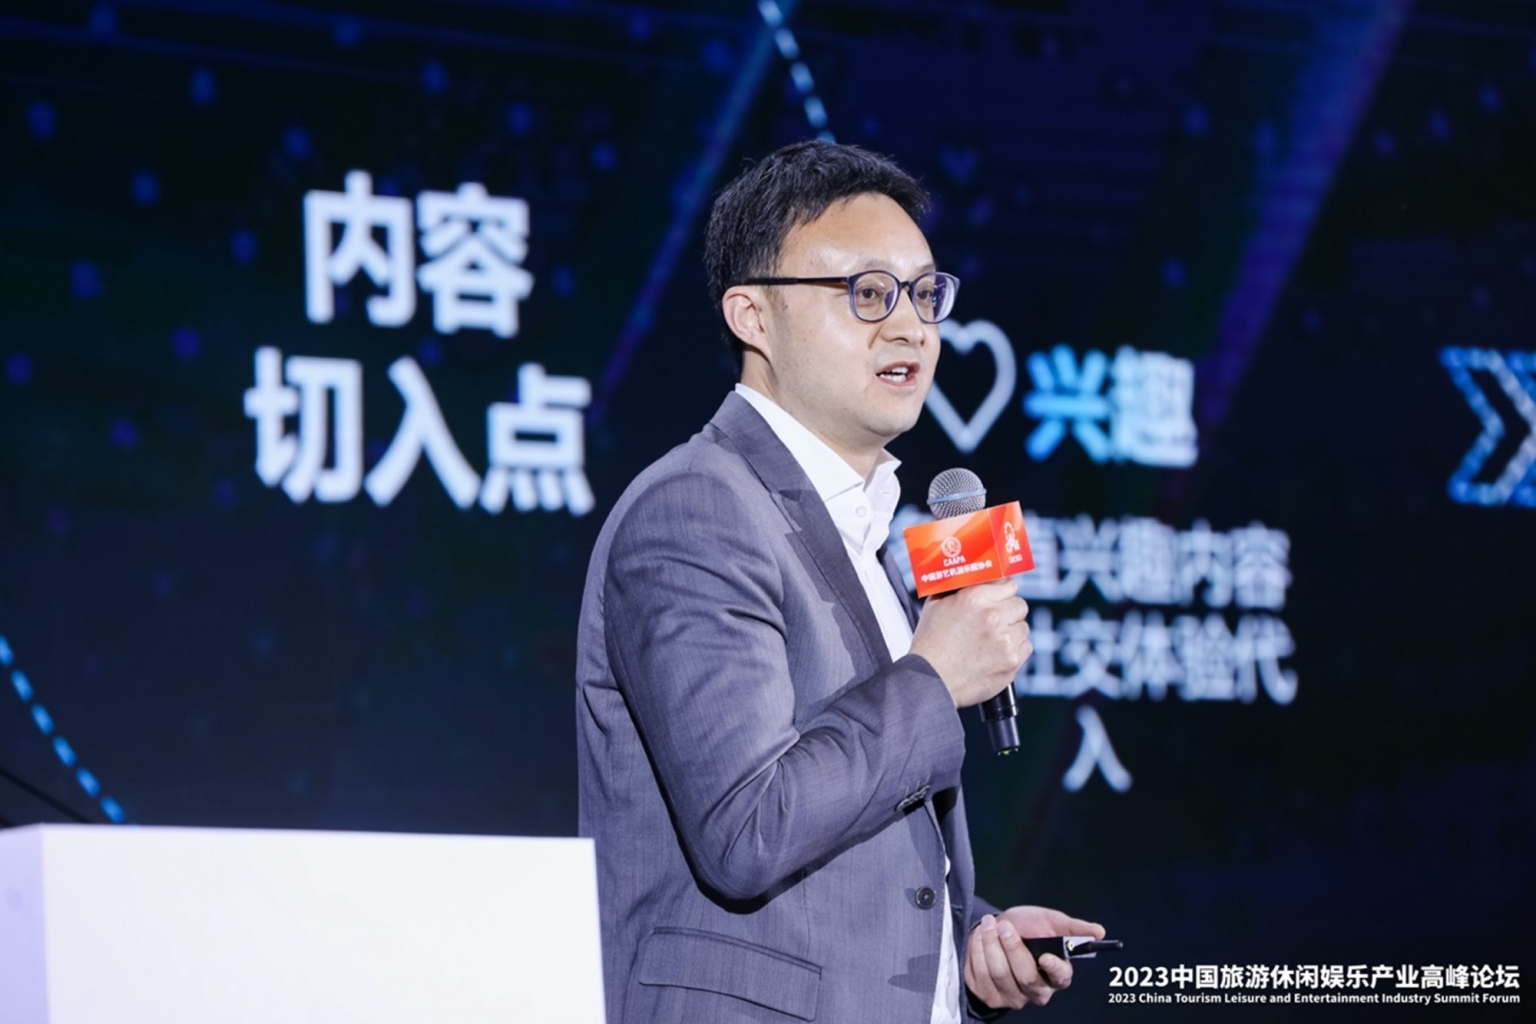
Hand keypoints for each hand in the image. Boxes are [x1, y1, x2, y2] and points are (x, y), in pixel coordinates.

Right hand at [909, 580, 1030, 707]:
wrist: (931, 680)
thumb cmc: (930, 645)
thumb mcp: (936, 605)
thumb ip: (957, 588)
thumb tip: (973, 578)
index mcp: (975, 597)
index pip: (1008, 584)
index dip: (1003, 592)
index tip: (1001, 598)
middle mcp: (993, 615)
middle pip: (1020, 605)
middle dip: (1009, 611)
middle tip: (996, 622)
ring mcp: (1005, 639)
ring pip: (1023, 627)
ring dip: (1012, 631)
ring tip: (992, 641)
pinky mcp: (1012, 660)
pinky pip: (1025, 647)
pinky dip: (1014, 650)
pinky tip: (996, 654)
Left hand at [964, 905, 1105, 1010]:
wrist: (997, 929)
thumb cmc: (1029, 927)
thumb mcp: (1050, 921)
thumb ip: (1073, 927)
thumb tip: (1099, 931)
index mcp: (1058, 974)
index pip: (1061, 977)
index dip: (1054, 968)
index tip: (1044, 956)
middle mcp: (1038, 991)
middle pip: (1026, 976)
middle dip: (1012, 947)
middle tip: (1003, 926)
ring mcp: (1014, 997)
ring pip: (1000, 974)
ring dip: (990, 945)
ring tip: (988, 925)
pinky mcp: (990, 996)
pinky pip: (980, 975)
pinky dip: (977, 951)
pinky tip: (980, 937)